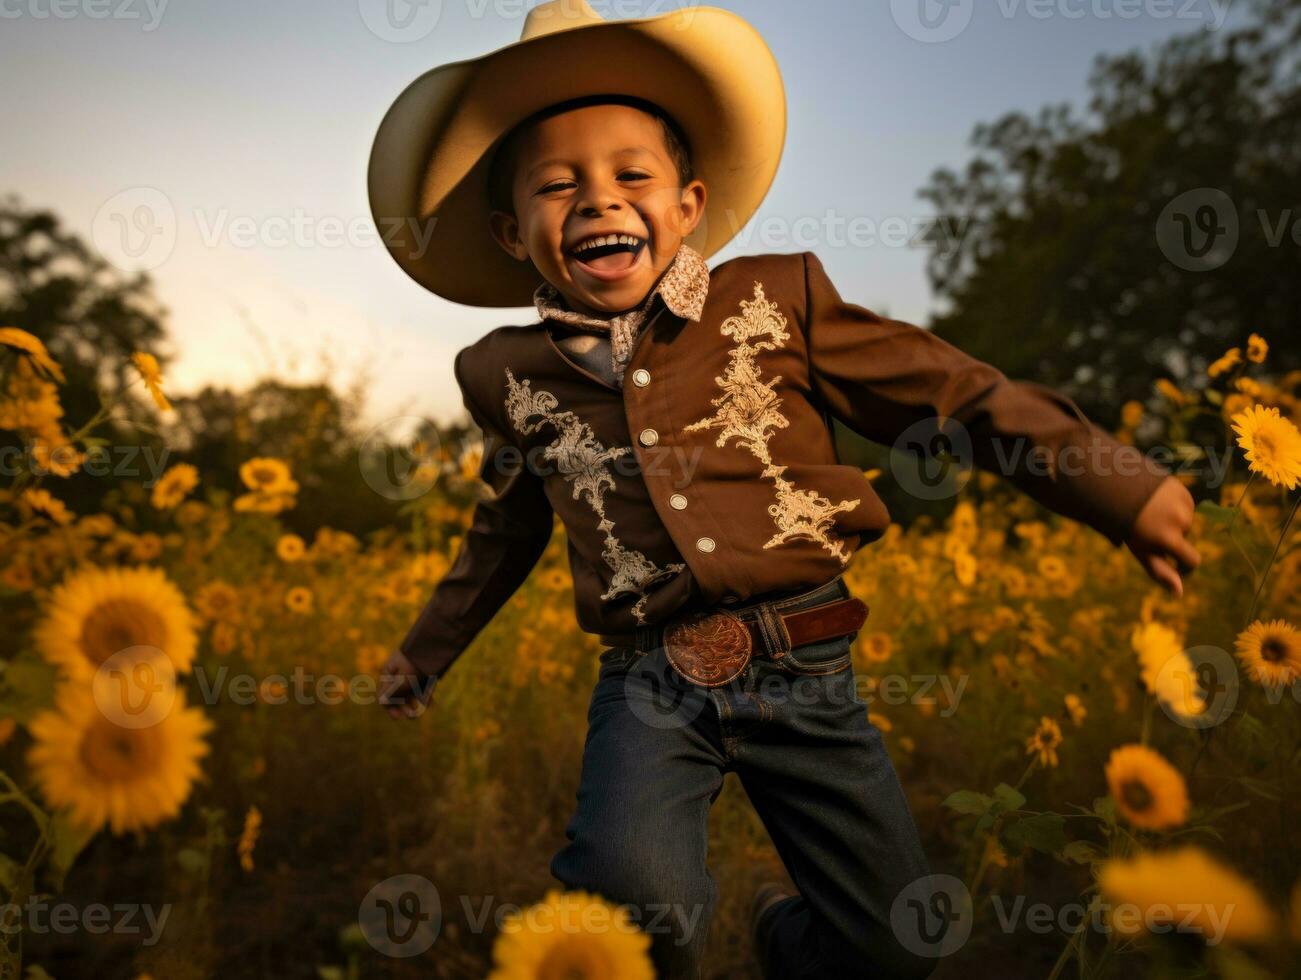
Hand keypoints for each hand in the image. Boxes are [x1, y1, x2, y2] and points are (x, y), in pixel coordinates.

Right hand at [377, 649, 437, 718]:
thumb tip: (381, 701)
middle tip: (412, 716)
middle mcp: (398, 674)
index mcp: (388, 673)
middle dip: (404, 707)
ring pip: (410, 693)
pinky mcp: (422, 673)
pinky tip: (431, 704)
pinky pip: (421, 688)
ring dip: (415, 704)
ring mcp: (410, 674)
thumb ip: (394, 691)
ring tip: (421, 711)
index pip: (385, 695)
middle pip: (397, 696)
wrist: (433, 643)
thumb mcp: (404, 677)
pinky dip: (424, 696)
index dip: (391, 708)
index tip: (399, 717)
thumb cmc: (415, 661)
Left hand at [1124, 476, 1200, 596]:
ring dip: (1172, 519)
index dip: (1185, 567)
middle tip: (1145, 527)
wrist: (1110, 486)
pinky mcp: (1181, 488)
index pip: (1193, 561)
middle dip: (1170, 536)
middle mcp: (1180, 520)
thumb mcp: (1139, 549)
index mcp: (1168, 539)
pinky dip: (1173, 504)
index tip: (1175, 567)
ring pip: (1185, 519)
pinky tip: (1154, 500)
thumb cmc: (1122, 524)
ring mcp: (1182, 502)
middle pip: (1185, 537)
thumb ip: (1160, 570)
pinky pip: (1184, 503)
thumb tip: (1179, 592)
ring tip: (1148, 511)